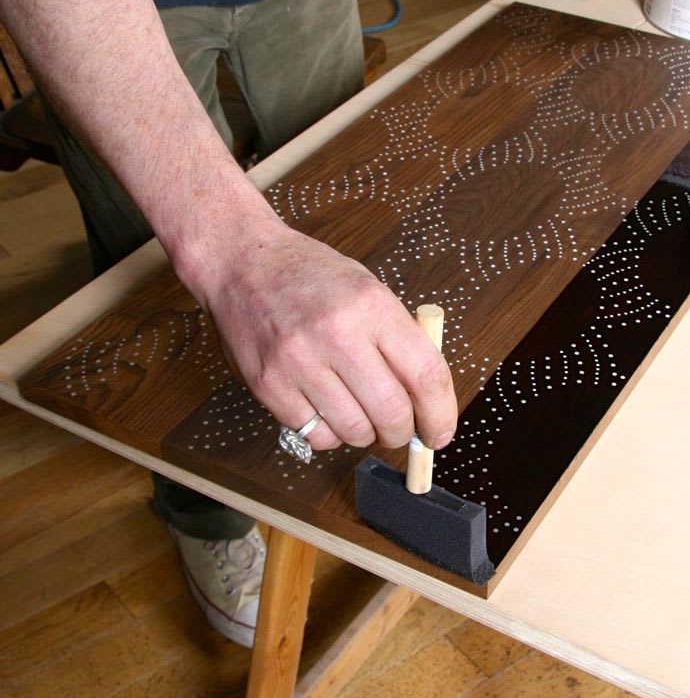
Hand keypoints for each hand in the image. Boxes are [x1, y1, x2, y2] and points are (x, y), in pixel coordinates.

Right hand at [195, 219, 456, 452]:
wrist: (242, 262)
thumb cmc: (311, 276)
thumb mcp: (368, 289)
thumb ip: (399, 339)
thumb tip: (427, 400)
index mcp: (371, 306)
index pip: (425, 375)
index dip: (440, 414)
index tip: (440, 432)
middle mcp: (336, 335)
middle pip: (392, 413)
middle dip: (404, 433)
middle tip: (400, 430)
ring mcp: (298, 362)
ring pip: (354, 431)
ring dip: (366, 434)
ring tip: (360, 414)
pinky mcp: (268, 385)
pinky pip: (315, 435)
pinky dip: (330, 434)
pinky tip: (326, 410)